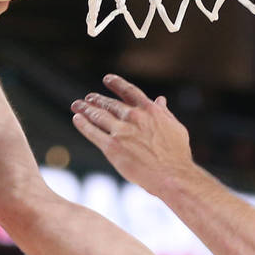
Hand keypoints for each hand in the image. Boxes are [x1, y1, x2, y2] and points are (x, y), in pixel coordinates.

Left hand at [71, 74, 193, 194]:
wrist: (171, 175)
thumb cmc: (177, 154)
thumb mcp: (175, 127)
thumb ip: (164, 113)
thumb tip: (161, 100)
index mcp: (149, 110)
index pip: (129, 91)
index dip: (116, 84)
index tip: (107, 79)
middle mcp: (133, 116)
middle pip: (110, 104)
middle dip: (97, 99)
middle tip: (88, 98)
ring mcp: (121, 131)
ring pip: (98, 115)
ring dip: (85, 108)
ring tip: (77, 105)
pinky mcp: (111, 147)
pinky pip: (92, 132)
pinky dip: (83, 124)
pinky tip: (77, 118)